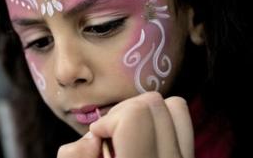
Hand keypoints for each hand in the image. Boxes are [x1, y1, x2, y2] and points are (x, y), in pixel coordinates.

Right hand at [57, 92, 193, 157]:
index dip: (108, 121)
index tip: (98, 140)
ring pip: (174, 106)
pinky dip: (161, 119)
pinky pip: (182, 120)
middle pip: (152, 104)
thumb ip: (74, 156)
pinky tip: (145, 138)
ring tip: (128, 135)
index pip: (136, 116)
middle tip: (111, 138)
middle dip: (122, 113)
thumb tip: (95, 137)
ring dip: (144, 113)